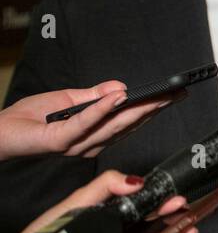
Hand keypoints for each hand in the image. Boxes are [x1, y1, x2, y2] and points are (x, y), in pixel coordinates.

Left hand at [0, 83, 182, 159]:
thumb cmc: (27, 119)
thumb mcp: (67, 100)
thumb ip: (94, 96)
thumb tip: (122, 87)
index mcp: (94, 136)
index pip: (128, 121)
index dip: (152, 108)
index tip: (174, 95)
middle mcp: (90, 145)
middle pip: (127, 125)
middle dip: (154, 109)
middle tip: (175, 96)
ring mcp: (77, 145)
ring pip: (112, 126)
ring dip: (136, 110)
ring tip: (156, 96)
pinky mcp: (61, 141)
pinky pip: (85, 123)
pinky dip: (102, 110)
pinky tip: (117, 97)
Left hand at [2, 170, 192, 232]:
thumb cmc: (50, 232)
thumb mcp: (78, 202)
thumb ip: (107, 185)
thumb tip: (139, 180)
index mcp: (111, 222)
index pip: (143, 213)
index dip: (162, 207)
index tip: (180, 201)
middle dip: (174, 224)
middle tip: (189, 216)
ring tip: (186, 230)